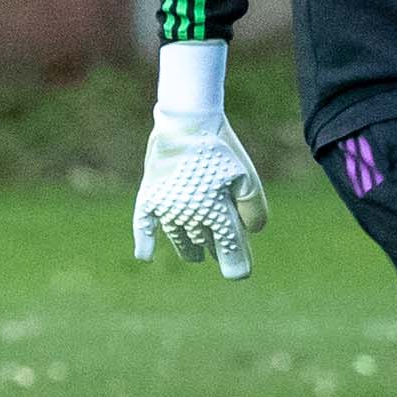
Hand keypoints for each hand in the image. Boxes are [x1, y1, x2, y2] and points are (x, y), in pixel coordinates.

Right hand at [132, 41, 266, 278]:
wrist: (185, 122)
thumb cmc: (222, 149)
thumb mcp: (247, 177)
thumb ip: (253, 209)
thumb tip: (251, 233)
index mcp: (215, 212)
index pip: (228, 246)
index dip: (236, 262)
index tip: (241, 274)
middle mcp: (189, 216)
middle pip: (204, 242)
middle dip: (215, 251)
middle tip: (219, 256)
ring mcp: (166, 207)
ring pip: (179, 237)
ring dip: (189, 248)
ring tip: (196, 256)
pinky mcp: (149, 196)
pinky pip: (144, 224)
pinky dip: (144, 240)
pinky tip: (145, 256)